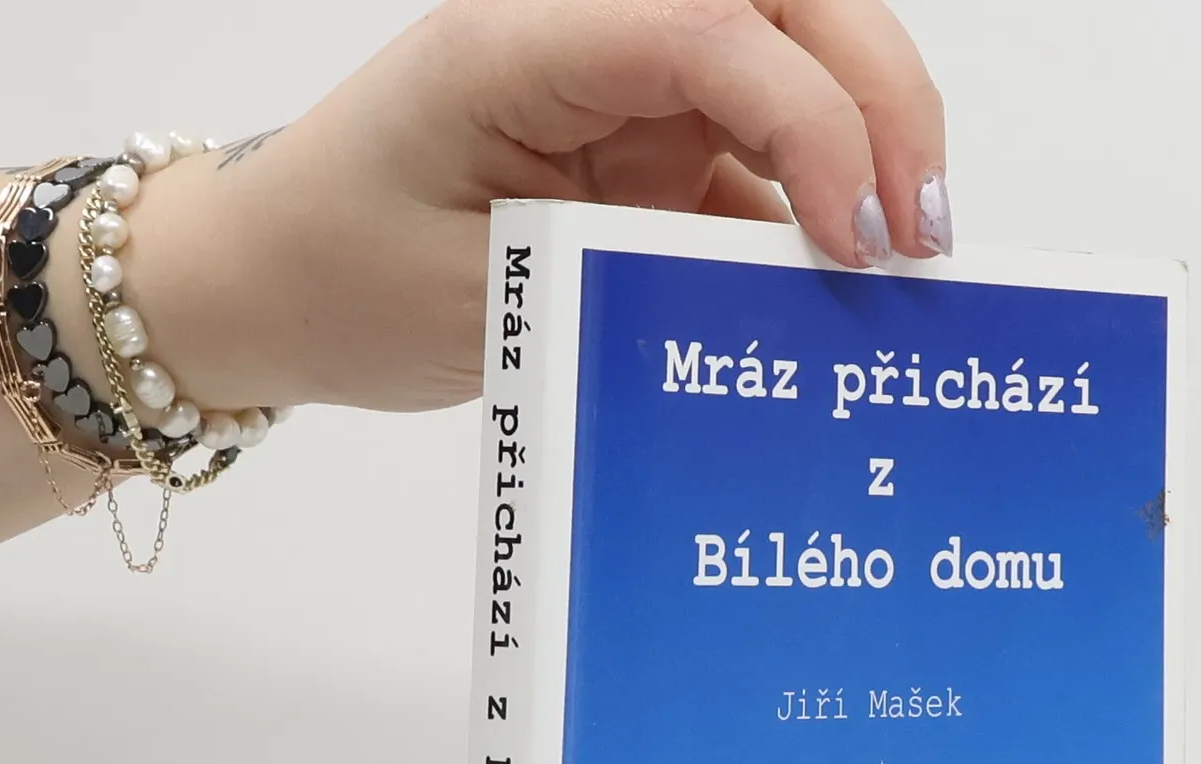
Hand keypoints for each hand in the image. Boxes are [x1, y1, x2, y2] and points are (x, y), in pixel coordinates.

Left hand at [118, 0, 947, 413]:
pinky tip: (849, 281)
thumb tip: (783, 282)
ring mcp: (624, 82)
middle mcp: (588, 31)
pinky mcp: (643, 140)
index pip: (710, 27)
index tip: (852, 241)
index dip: (811, 120)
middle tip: (926, 231)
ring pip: (792, 60)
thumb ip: (630, 275)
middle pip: (781, 4)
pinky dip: (819, 207)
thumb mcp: (484, 297)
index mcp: (522, 35)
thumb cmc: (344, 278)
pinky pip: (759, 152)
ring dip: (869, 140)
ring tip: (912, 252)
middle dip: (879, 100)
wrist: (274, 283)